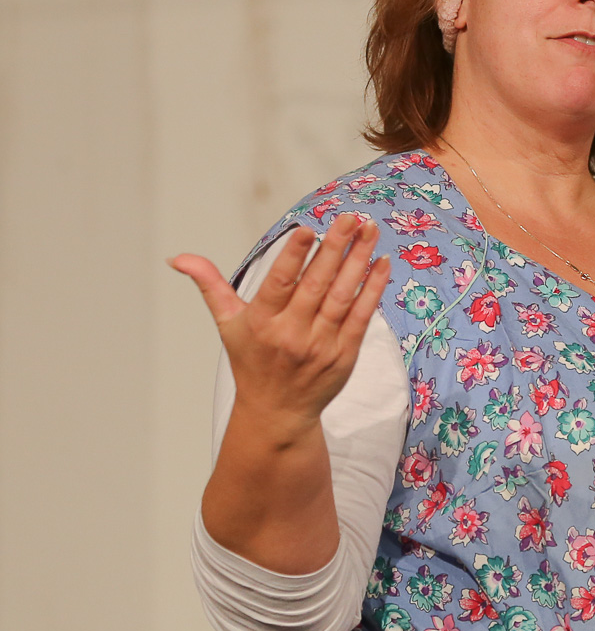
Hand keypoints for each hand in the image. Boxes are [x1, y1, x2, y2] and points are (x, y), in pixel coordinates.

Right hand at [170, 214, 390, 433]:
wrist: (278, 413)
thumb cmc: (252, 361)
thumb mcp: (227, 324)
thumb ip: (210, 285)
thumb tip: (177, 258)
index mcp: (261, 323)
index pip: (279, 285)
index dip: (293, 257)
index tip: (307, 230)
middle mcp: (292, 334)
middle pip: (316, 285)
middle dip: (335, 248)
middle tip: (351, 217)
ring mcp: (321, 345)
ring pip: (343, 296)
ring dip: (359, 260)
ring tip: (370, 229)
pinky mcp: (345, 354)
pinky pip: (362, 316)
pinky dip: (373, 289)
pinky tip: (382, 262)